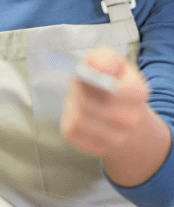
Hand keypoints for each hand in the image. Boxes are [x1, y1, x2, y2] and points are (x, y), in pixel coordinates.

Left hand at [60, 46, 149, 160]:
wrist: (128, 121)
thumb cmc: (116, 85)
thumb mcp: (113, 64)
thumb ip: (103, 59)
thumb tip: (93, 66)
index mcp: (137, 93)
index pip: (113, 90)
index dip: (91, 79)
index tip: (84, 73)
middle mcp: (131, 120)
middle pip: (88, 104)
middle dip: (76, 91)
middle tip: (76, 83)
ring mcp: (115, 138)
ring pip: (78, 119)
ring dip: (71, 104)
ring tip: (77, 98)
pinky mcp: (96, 147)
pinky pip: (71, 131)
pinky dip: (68, 118)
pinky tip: (77, 113)